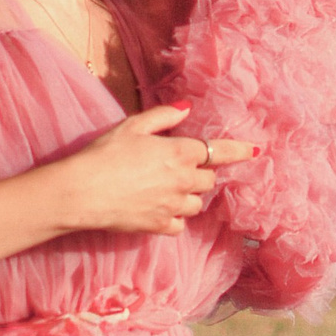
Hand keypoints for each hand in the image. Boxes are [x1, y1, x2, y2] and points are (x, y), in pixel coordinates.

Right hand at [53, 104, 261, 235]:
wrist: (81, 192)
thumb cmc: (103, 155)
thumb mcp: (132, 126)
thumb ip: (164, 117)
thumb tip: (186, 109)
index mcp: (180, 152)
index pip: (219, 151)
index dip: (239, 150)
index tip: (255, 151)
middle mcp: (183, 181)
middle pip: (208, 179)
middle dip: (200, 173)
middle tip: (177, 168)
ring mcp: (174, 206)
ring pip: (197, 204)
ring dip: (189, 196)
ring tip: (167, 189)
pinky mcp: (160, 226)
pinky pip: (180, 224)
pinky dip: (175, 218)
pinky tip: (159, 209)